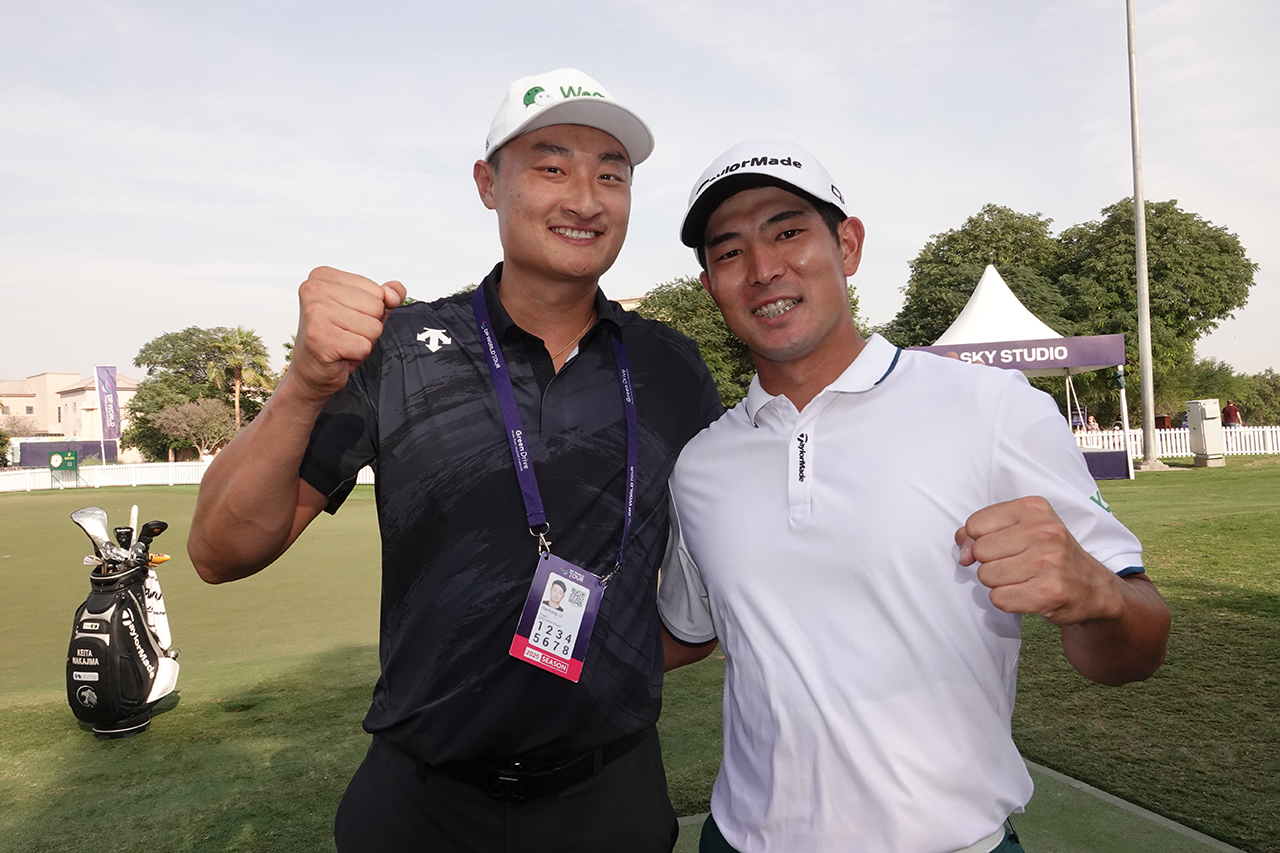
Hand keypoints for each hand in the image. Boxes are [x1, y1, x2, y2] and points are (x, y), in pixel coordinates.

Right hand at [289, 267, 405, 401]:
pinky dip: (357, 354)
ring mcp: (315, 312)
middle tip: (345, 333)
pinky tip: (339, 353)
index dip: (370, 311)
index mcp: (323, 276)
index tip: (347, 318)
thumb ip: (384, 297)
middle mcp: (315, 289)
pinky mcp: (319, 336)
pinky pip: (364, 346)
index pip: (377, 290)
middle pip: (376, 307)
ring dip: (363, 341)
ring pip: (373, 327)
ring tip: (342, 342)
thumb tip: (395, 292)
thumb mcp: (364, 312)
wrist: (311, 370)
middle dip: (368, 326)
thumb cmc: (335, 339)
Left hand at [955, 496, 1123, 625]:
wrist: (1092, 588)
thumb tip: (963, 554)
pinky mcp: (1048, 592)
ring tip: (1023, 578)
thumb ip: (981, 533)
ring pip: (987, 576)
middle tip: (1017, 564)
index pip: (975, 524)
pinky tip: (1027, 593)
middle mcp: (1044, 532)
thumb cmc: (1049, 555)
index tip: (1000, 545)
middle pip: (980, 551)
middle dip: (990, 562)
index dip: (979, 540)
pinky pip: (999, 599)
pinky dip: (1007, 600)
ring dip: (999, 583)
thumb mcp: (1020, 529)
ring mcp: (1049, 562)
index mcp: (1034, 508)